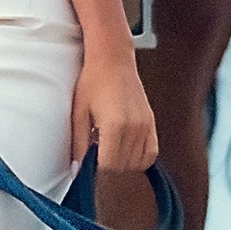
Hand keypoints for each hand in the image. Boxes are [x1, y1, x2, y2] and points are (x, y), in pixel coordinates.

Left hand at [71, 51, 157, 176]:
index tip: (88, 168)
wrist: (112, 59)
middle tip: (95, 156)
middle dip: (107, 168)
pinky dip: (139, 158)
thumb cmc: (93, 81)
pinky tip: (125, 150)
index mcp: (115, 126)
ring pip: (137, 164)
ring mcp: (146, 126)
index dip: (96, 171)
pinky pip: (151, 154)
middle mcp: (134, 128)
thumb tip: (79, 169)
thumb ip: (80, 144)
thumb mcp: (79, 113)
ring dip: (122, 164)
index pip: (108, 166)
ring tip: (109, 149)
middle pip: (122, 167)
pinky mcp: (151, 123)